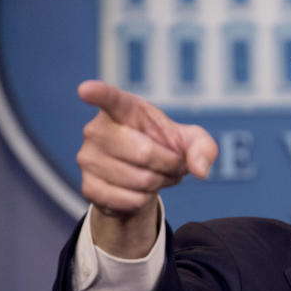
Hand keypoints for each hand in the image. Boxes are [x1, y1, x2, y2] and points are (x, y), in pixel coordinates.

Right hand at [76, 80, 217, 255]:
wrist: (145, 179)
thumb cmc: (166, 148)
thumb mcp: (192, 142)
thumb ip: (204, 147)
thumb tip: (200, 170)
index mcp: (122, 108)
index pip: (109, 98)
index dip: (98, 93)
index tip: (86, 90)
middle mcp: (97, 130)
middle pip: (143, 152)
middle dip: (169, 164)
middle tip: (171, 164)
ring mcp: (88, 158)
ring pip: (139, 180)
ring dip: (159, 183)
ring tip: (157, 175)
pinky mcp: (88, 187)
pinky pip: (128, 200)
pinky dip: (145, 200)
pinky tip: (141, 192)